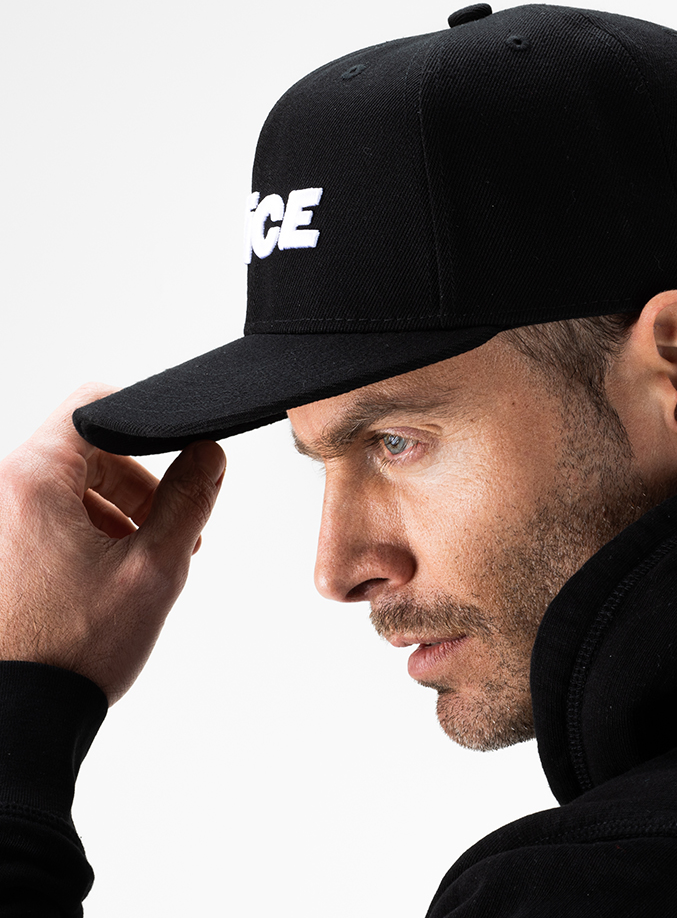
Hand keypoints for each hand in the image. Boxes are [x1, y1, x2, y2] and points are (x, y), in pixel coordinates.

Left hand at [0, 384, 225, 704]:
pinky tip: (112, 574)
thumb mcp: (156, 565)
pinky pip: (49, 516)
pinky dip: (88, 532)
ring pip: (70, 485)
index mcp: (31, 480)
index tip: (178, 460)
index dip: (147, 423)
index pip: (93, 405)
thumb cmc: (76, 647)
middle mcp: (2, 492)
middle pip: (86, 450)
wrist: (20, 717)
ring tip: (145, 560)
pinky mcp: (1, 551)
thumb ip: (190, 498)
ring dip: (117, 511)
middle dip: (137, 484)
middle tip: (170, 528)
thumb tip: (210, 453)